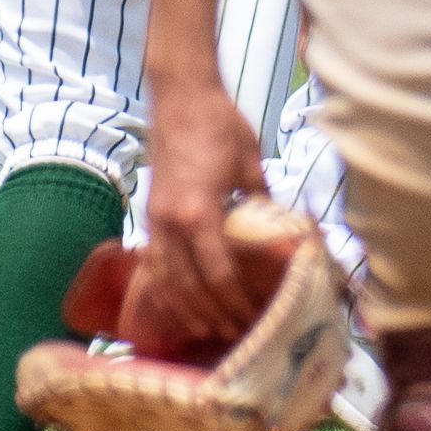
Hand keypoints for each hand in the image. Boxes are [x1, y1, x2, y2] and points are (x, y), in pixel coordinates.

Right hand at [131, 79, 271, 338]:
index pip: (217, 271)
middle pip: (188, 284)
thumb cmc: (222, 125)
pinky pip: (154, 261)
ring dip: (184, 307)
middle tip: (232, 333)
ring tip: (204, 328)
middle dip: (210, 312)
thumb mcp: (251, 163)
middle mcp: (171, 223)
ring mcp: (155, 219)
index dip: (233, 299)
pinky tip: (175, 300)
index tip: (249, 317)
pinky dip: (163, 285)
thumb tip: (281, 229)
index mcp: (198, 212)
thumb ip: (262, 199)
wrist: (182, 98)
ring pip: (165, 277)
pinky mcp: (149, 213)